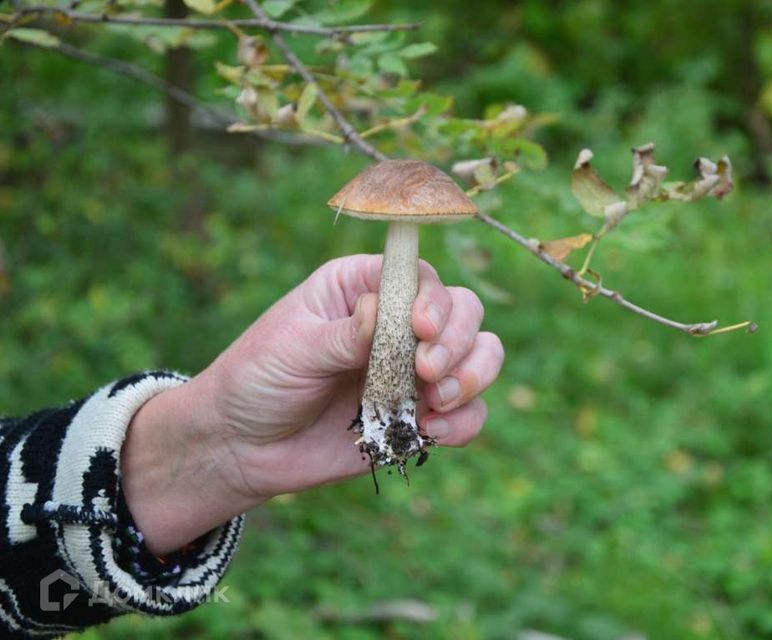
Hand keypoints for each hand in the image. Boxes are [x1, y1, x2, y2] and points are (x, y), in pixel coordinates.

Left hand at [121, 255, 503, 552]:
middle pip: (464, 312)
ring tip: (439, 402)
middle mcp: (398, 325)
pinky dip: (464, 422)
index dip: (434, 300)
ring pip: (480, 356)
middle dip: (457, 341)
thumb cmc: (257, 380)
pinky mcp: (419, 416)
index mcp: (364, 289)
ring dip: (473, 376)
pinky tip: (432, 432)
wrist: (241, 448)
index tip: (421, 330)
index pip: (421, 278)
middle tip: (428, 374)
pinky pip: (467, 413)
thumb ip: (344, 335)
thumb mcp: (292, 349)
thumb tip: (383, 313)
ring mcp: (413, 371)